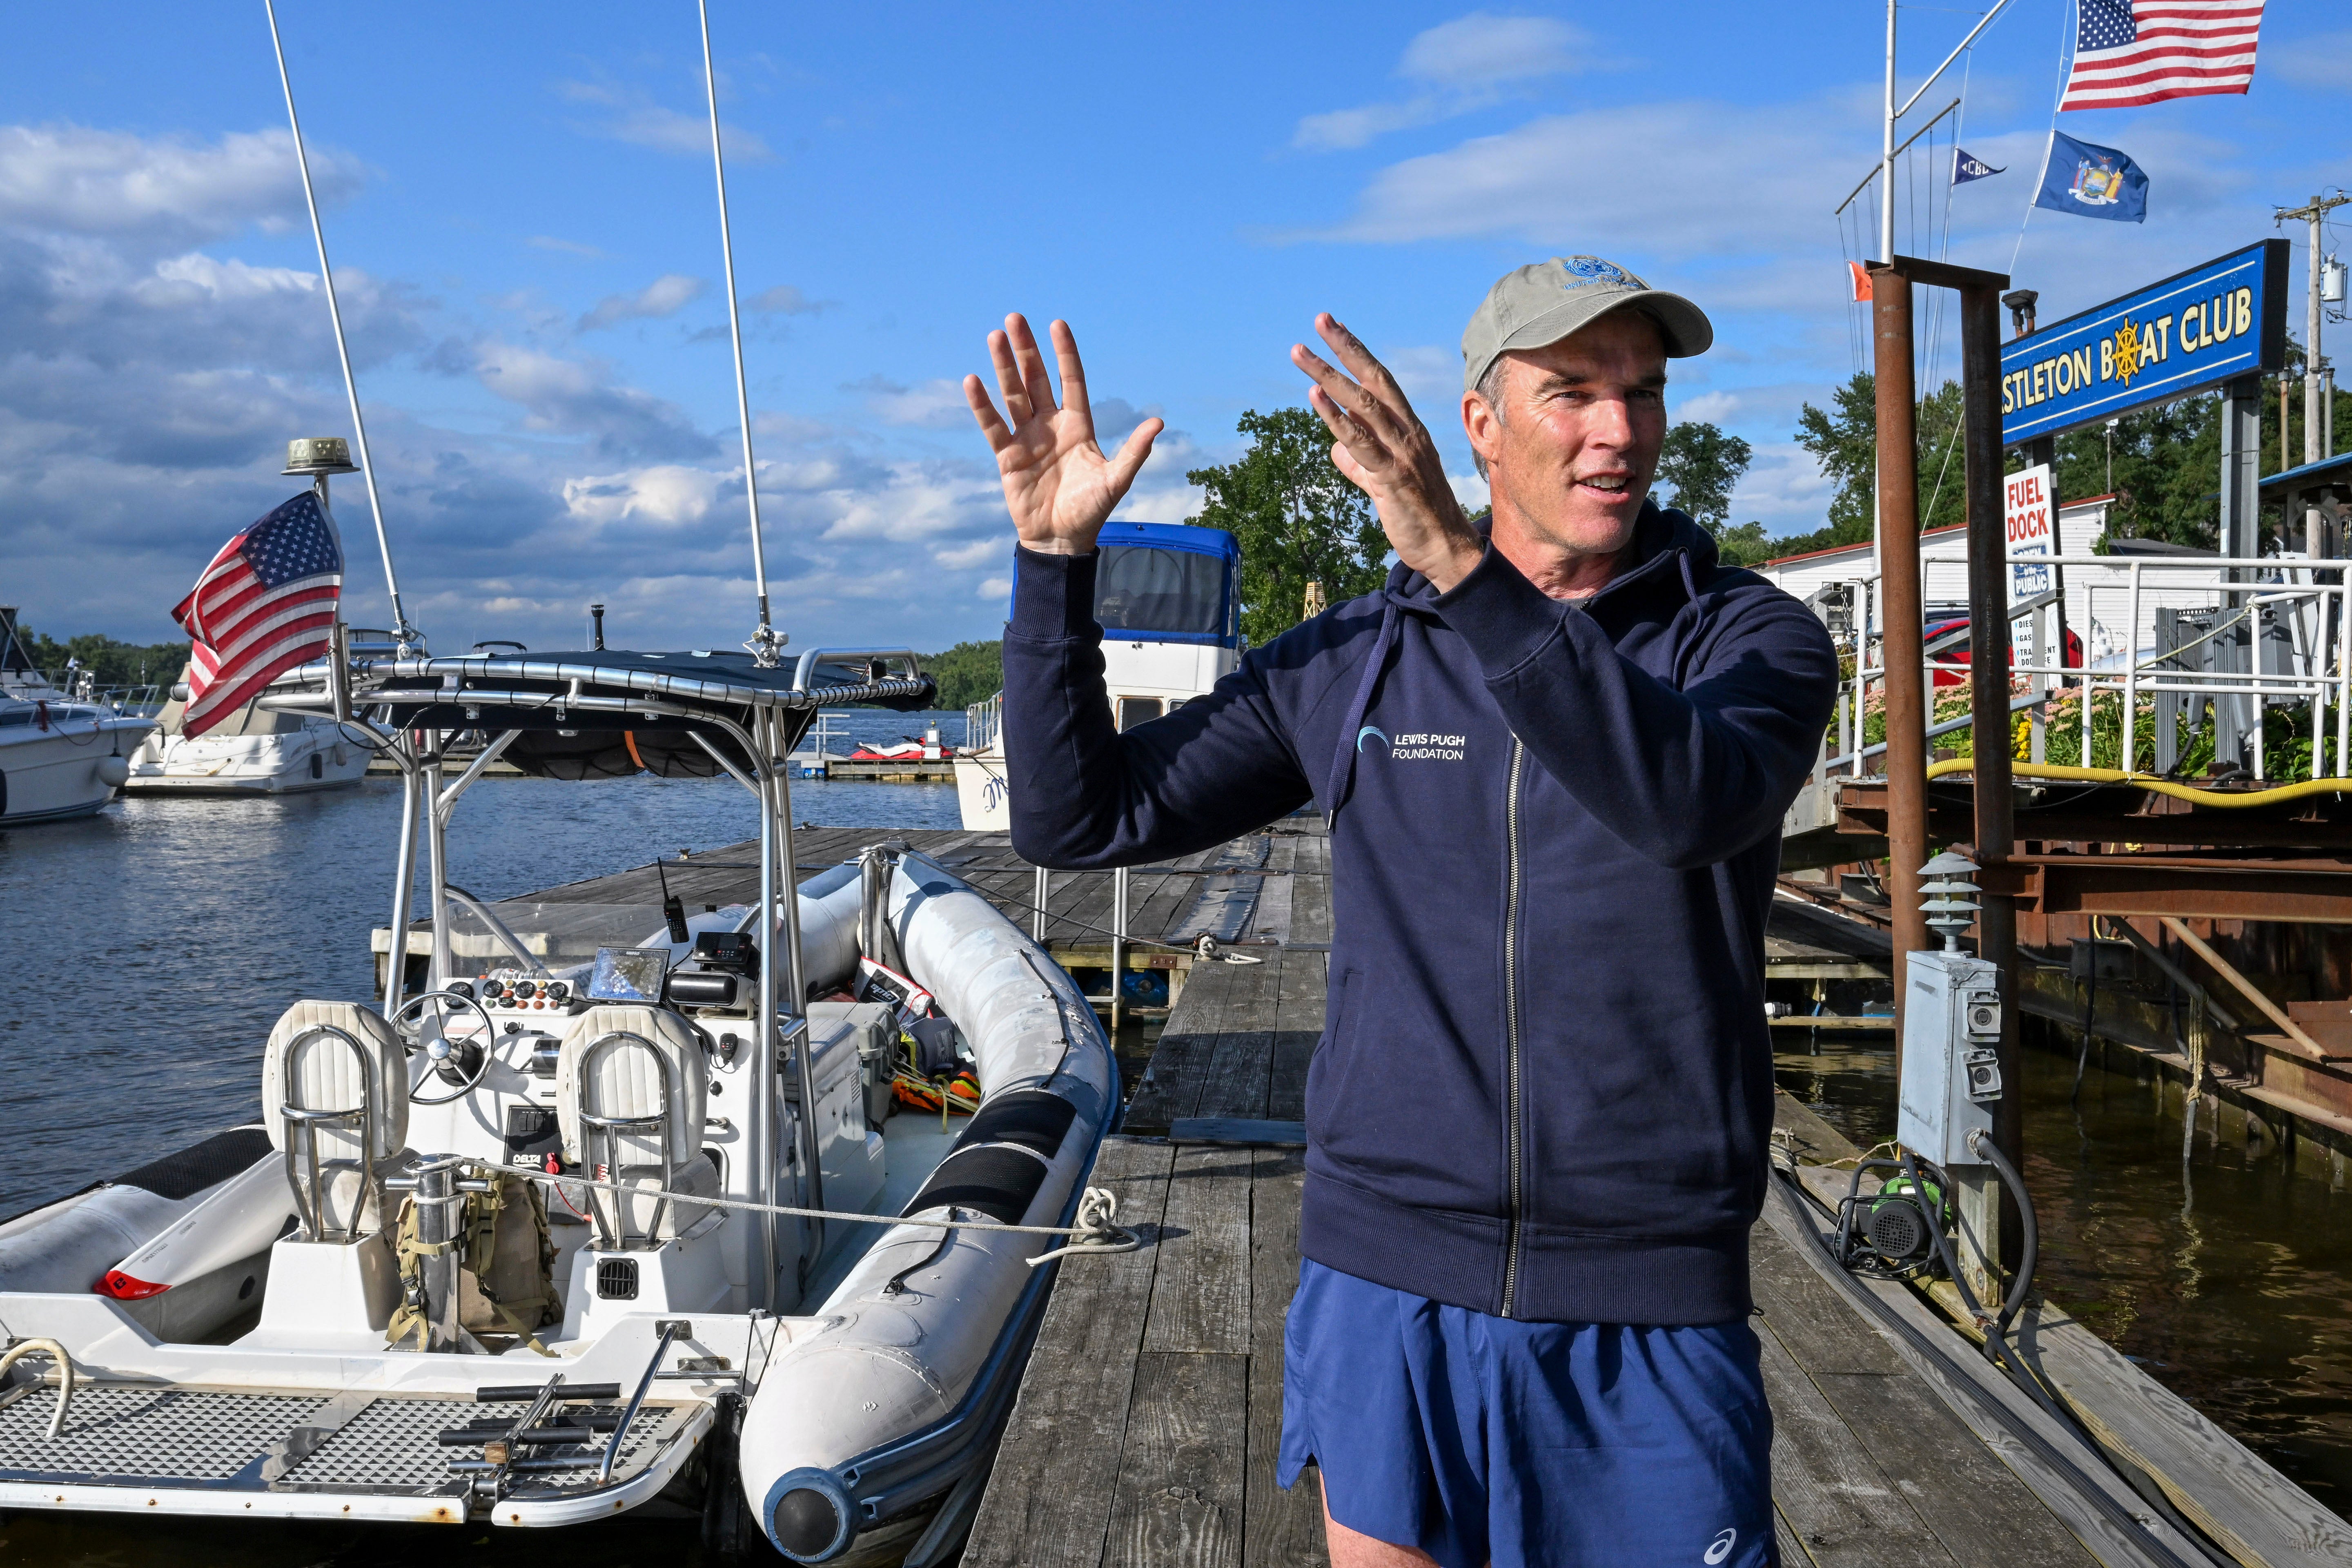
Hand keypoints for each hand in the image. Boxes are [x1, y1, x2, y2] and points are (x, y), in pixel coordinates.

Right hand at [965, 314, 1162, 555]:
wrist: (1061, 540)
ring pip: (1012, 394)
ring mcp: (1026, 438)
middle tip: (1014, 318)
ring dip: (1003, 367)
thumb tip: (1158, 422)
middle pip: (1035, 379)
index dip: (1064, 353)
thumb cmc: (1091, 510)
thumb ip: (1134, 452)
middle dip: (1026, 349)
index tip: (1057, 324)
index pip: (1070, 380)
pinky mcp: (1007, 456)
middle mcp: (1050, 425)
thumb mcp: (1116, 480)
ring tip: (995, 337)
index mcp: (1077, 425)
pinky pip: (992, 426)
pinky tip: (972, 381)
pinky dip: (982, 405)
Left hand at [1292, 314, 1482, 591]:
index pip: (1381, 381)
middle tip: (1319, 320)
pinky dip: (1336, 419)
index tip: (1335, 329)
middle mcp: (1407, 433)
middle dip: (1344, 348)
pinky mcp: (1392, 478)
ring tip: (1300, 353)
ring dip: (1328, 376)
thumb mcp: (1383, 484)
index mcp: (1408, 429)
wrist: (1446, 550)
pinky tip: (1315, 398)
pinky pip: (1361, 443)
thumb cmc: (1418, 515)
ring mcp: (1401, 454)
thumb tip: (1336, 448)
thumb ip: (1360, 464)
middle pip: (1373, 380)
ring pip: (1362, 405)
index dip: (1357, 353)